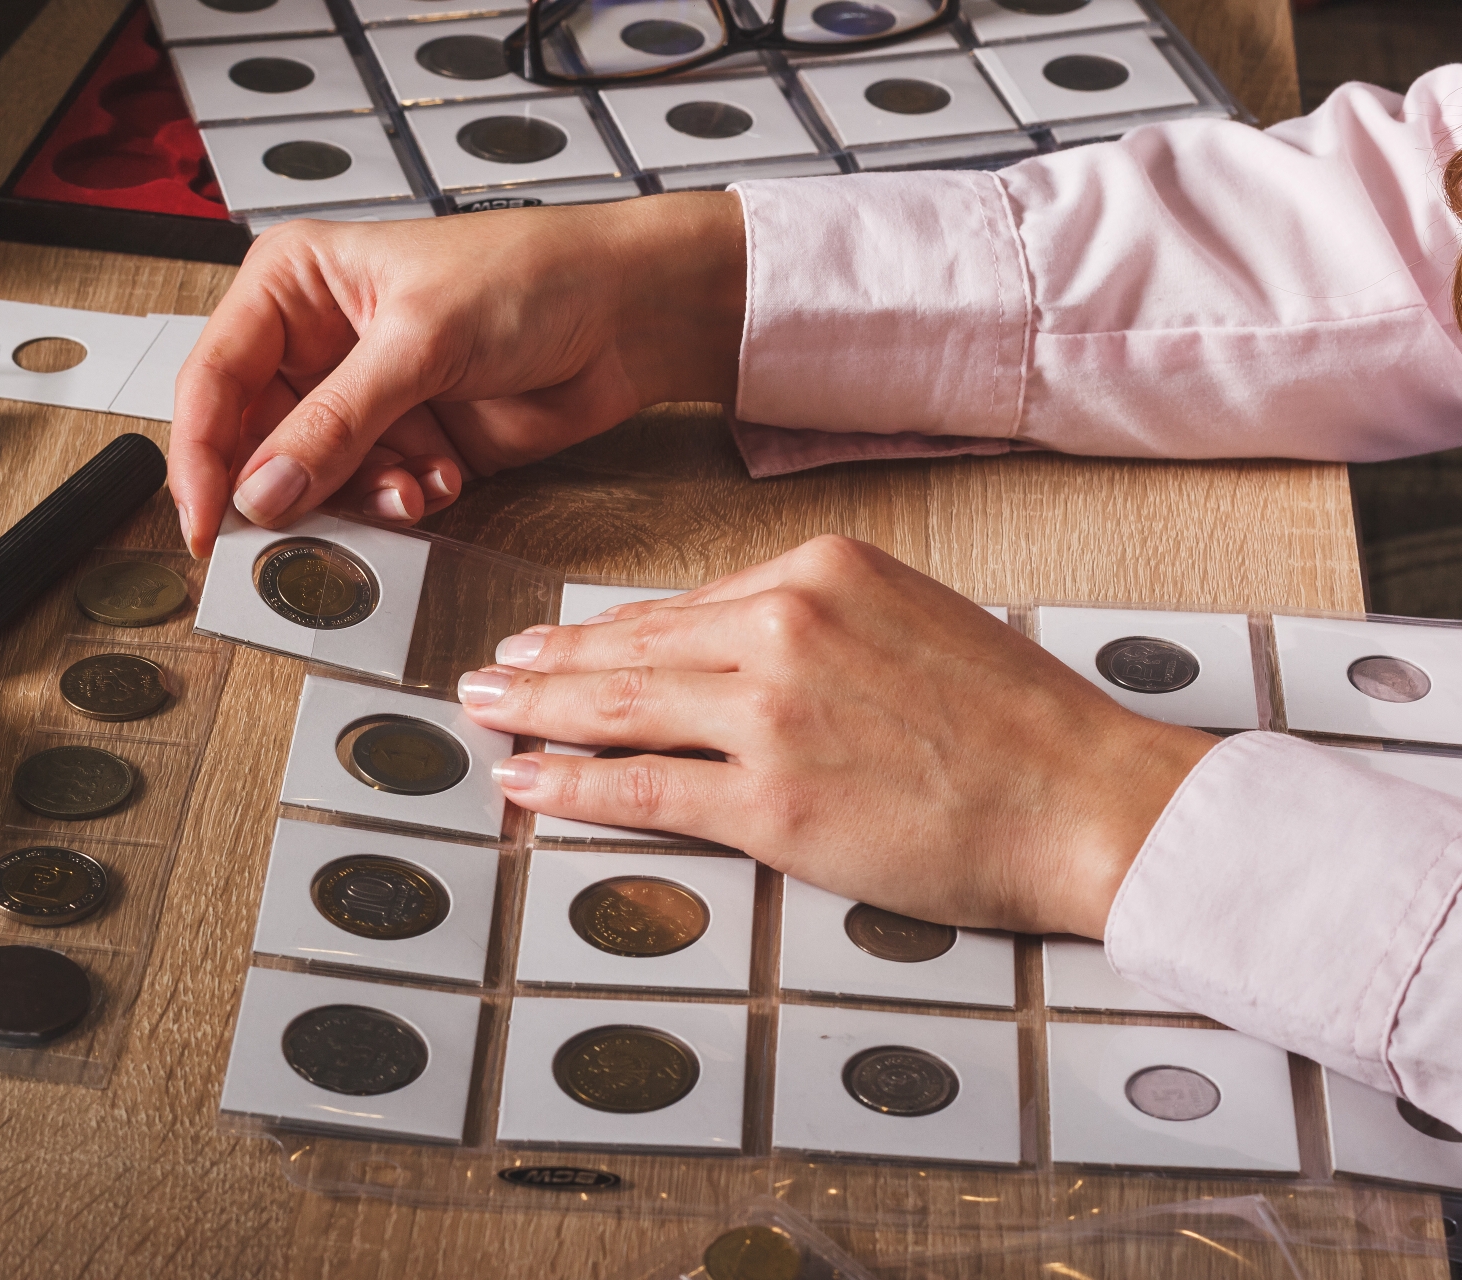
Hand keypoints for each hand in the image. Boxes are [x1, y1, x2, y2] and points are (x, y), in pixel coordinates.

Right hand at [168, 194, 746, 556]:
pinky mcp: (406, 443)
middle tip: (299, 532)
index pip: (214, 378)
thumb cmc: (531, 277)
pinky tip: (442, 476)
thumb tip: (263, 489)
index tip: (206, 522)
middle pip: (256, 442)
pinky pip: (370, 497)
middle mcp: (317, 343)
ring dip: (359, 498)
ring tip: (411, 484)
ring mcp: (363, 399)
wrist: (627, 314)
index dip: (202, 455)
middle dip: (288, 489)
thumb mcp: (419, 342)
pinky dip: (401, 501)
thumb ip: (336, 422)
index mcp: (294, 284)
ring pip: (313, 482)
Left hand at [454, 536, 1216, 937]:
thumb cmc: (1017, 720)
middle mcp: (785, 625)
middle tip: (489, 673)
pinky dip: (571, 783)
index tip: (562, 644)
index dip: (610, 633)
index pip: (684, 605)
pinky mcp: (773, 801)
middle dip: (547, 664)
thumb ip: (816, 623)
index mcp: (822, 570)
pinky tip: (524, 779)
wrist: (1090, 797)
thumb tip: (725, 645)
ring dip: (536, 712)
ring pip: (621, 708)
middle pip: (634, 648)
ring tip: (483, 714)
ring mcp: (772, 713)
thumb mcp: (913, 622)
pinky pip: (644, 787)